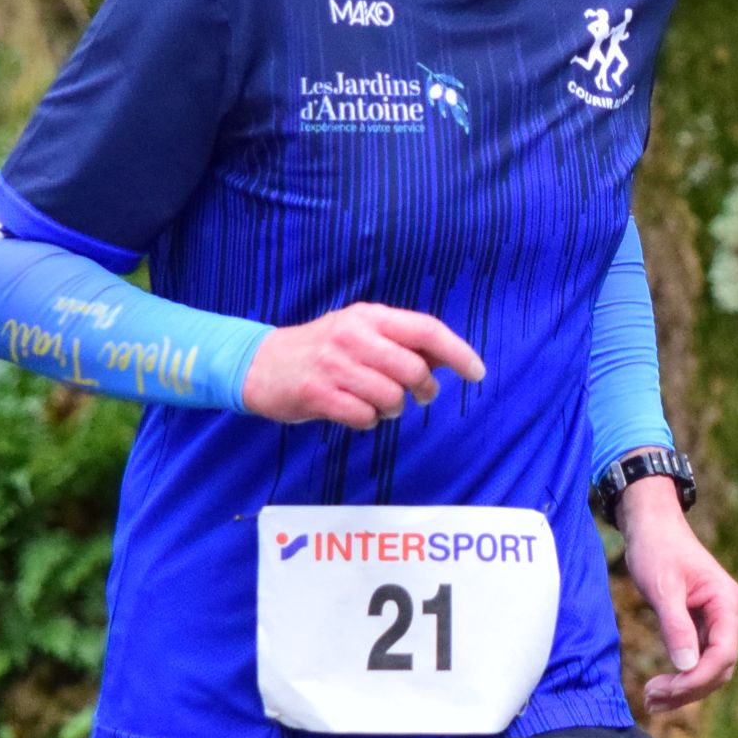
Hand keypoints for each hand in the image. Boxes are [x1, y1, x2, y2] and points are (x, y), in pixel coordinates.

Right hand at [243, 303, 485, 430]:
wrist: (260, 364)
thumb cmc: (322, 350)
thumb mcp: (361, 333)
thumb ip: (402, 342)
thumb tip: (451, 358)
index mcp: (369, 316)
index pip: (426, 329)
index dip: (458, 352)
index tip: (477, 373)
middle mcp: (352, 335)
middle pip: (413, 369)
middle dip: (423, 390)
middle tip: (419, 396)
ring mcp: (333, 365)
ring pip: (391, 398)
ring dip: (392, 409)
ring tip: (377, 403)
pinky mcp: (317, 394)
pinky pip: (365, 418)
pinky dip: (368, 421)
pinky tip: (355, 412)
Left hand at [619, 473, 737, 712]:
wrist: (653, 526)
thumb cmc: (658, 549)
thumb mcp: (663, 587)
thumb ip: (676, 626)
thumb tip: (686, 667)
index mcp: (728, 603)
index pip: (723, 654)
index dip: (696, 679)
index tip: (665, 691)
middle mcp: (730, 614)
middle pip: (719, 668)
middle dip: (688, 689)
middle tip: (650, 699)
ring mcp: (719, 622)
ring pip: (710, 669)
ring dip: (684, 689)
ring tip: (651, 699)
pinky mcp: (704, 626)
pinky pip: (700, 660)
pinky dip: (681, 676)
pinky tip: (660, 687)